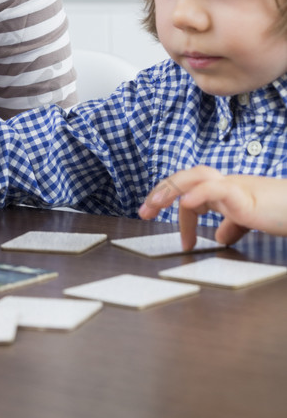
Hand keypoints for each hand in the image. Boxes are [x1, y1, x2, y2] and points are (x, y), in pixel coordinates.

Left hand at [139, 166, 286, 248]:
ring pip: (196, 174)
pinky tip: (185, 204)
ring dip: (171, 187)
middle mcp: (228, 185)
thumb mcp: (251, 223)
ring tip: (155, 203)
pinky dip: (197, 194)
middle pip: (187, 176)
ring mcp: (236, 187)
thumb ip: (234, 226)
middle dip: (162, 191)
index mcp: (227, 192)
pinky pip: (216, 187)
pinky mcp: (246, 195)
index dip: (180, 217)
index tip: (182, 243)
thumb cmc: (282, 214)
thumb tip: (219, 236)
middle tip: (144, 211)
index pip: (192, 194)